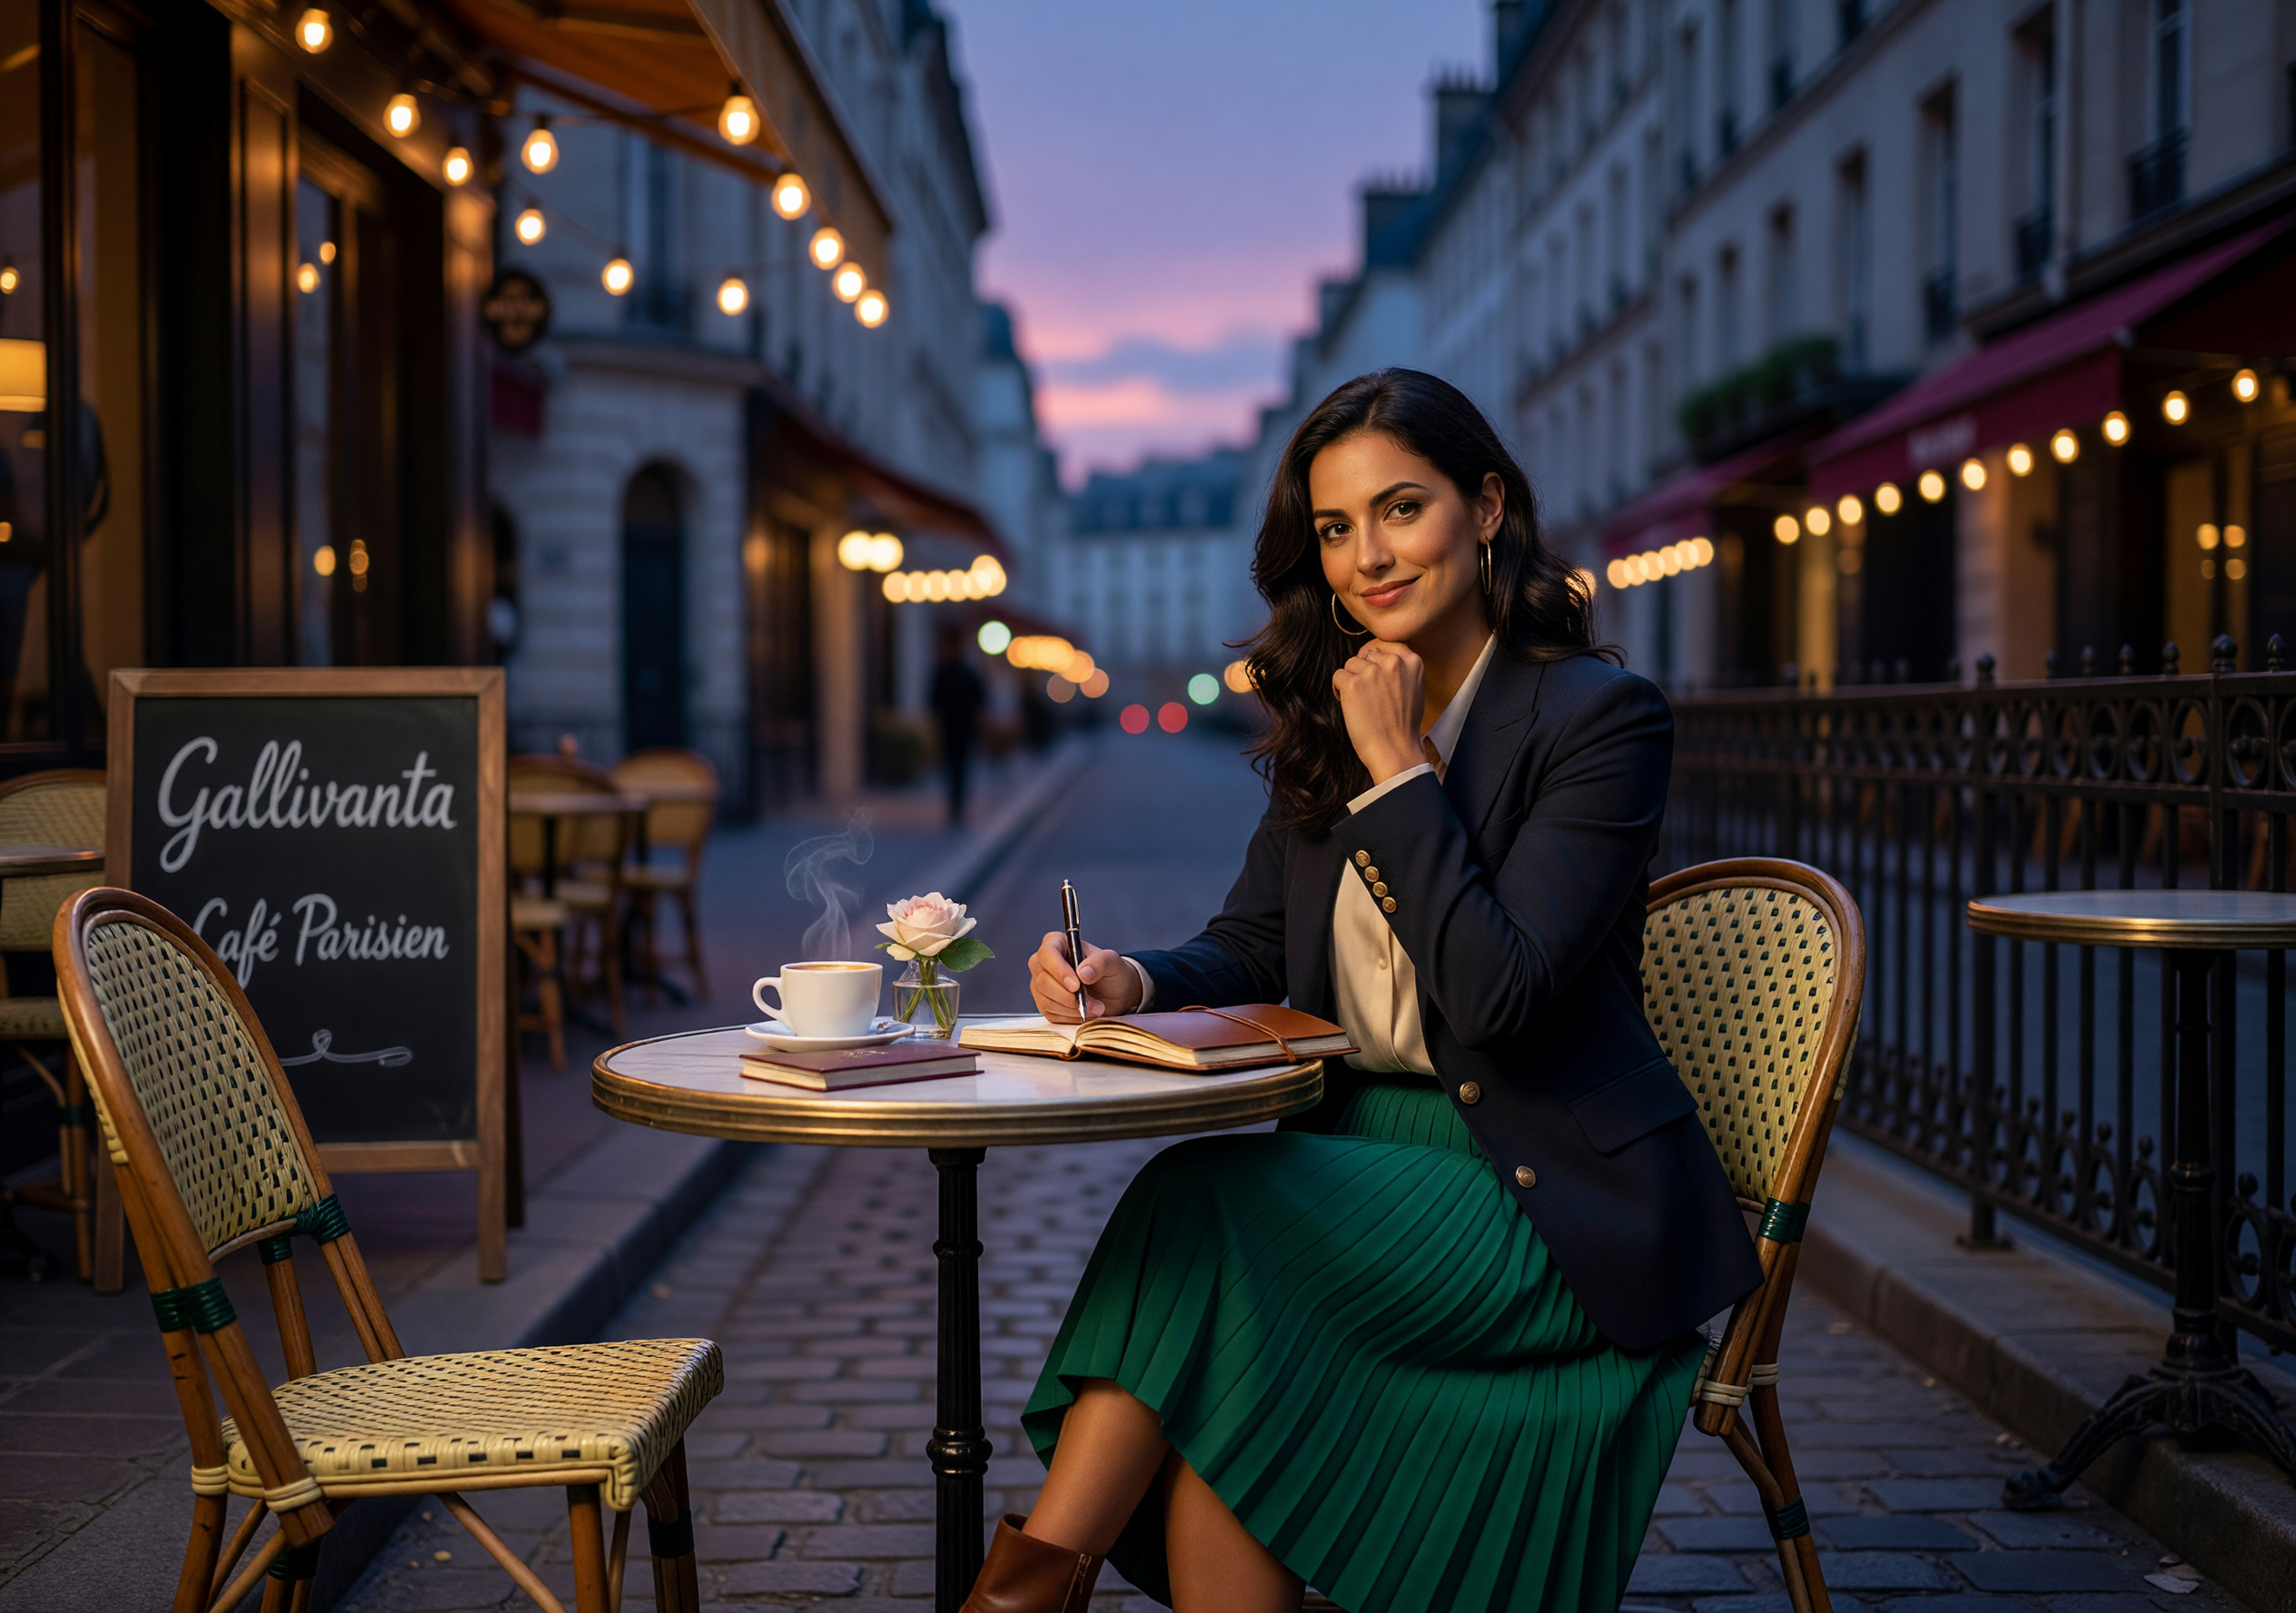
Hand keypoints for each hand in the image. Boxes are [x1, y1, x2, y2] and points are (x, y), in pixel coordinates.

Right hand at [1029, 931, 1141, 1022]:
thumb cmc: (1110, 972)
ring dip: (1072, 1008)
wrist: (1113, 993)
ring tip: (1095, 1007)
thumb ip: (1100, 963)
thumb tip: (1082, 973)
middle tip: (1092, 1001)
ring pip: (1045, 1000)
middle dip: (1068, 996)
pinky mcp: (1044, 1003)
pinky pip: (1050, 1014)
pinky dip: (1070, 1017)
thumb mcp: (1112, 962)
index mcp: (1057, 943)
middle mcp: (1043, 963)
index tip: (1076, 985)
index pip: (1047, 953)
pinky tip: (1084, 1012)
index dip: (1059, 970)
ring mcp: (1041, 984)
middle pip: (1043, 980)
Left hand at [1332, 639, 1427, 783]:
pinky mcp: (1353, 684)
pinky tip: (1351, 706)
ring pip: (1350, 664)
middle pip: (1366, 654)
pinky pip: (1338, 676)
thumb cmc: (1403, 725)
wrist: (1396, 750)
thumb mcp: (1414, 688)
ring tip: (1361, 702)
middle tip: (1369, 695)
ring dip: (1351, 681)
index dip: (1375, 657)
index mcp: (1412, 661)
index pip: (1385, 644)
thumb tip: (1377, 657)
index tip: (1371, 670)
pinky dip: (1340, 691)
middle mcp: (1393, 662)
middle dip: (1364, 671)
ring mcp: (1372, 671)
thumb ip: (1401, 670)